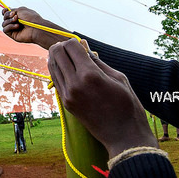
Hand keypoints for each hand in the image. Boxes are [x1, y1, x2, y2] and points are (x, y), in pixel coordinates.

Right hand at [2, 7, 71, 49]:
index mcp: (17, 16)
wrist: (36, 28)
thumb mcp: (21, 10)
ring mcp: (13, 29)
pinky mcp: (12, 35)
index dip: (4, 11)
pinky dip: (10, 27)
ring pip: (4, 23)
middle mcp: (15, 22)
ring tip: (17, 20)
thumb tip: (5, 10)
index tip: (5, 10)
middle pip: (4, 17)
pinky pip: (5, 30)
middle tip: (15, 15)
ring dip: (9, 21)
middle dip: (7, 15)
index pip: (7, 13)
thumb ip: (12, 10)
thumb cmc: (31, 18)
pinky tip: (17, 26)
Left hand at [48, 39, 157, 158]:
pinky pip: (55, 80)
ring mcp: (68, 95)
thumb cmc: (127, 105)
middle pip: (57, 53)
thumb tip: (84, 46)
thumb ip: (98, 60)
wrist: (124, 136)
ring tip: (68, 57)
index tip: (81, 44)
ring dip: (57, 58)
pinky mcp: (66, 103)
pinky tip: (66, 69)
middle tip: (72, 49)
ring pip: (52, 66)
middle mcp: (75, 83)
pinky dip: (58, 71)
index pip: (70, 46)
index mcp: (90, 74)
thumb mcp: (118, 77)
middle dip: (63, 47)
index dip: (74, 41)